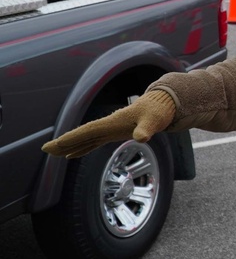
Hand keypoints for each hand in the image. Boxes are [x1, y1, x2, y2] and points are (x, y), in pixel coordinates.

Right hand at [41, 90, 175, 158]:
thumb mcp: (154, 120)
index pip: (87, 132)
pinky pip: (94, 141)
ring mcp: (111, 128)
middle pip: (82, 135)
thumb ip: (147, 129)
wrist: (165, 104)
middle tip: (46, 149)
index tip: (55, 145)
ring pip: (86, 138)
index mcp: (113, 122)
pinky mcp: (116, 132)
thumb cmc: (159, 111)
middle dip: (64, 142)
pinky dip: (83, 147)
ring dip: (71, 145)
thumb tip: (142, 137)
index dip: (71, 138)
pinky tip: (74, 154)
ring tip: (55, 153)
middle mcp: (109, 125)